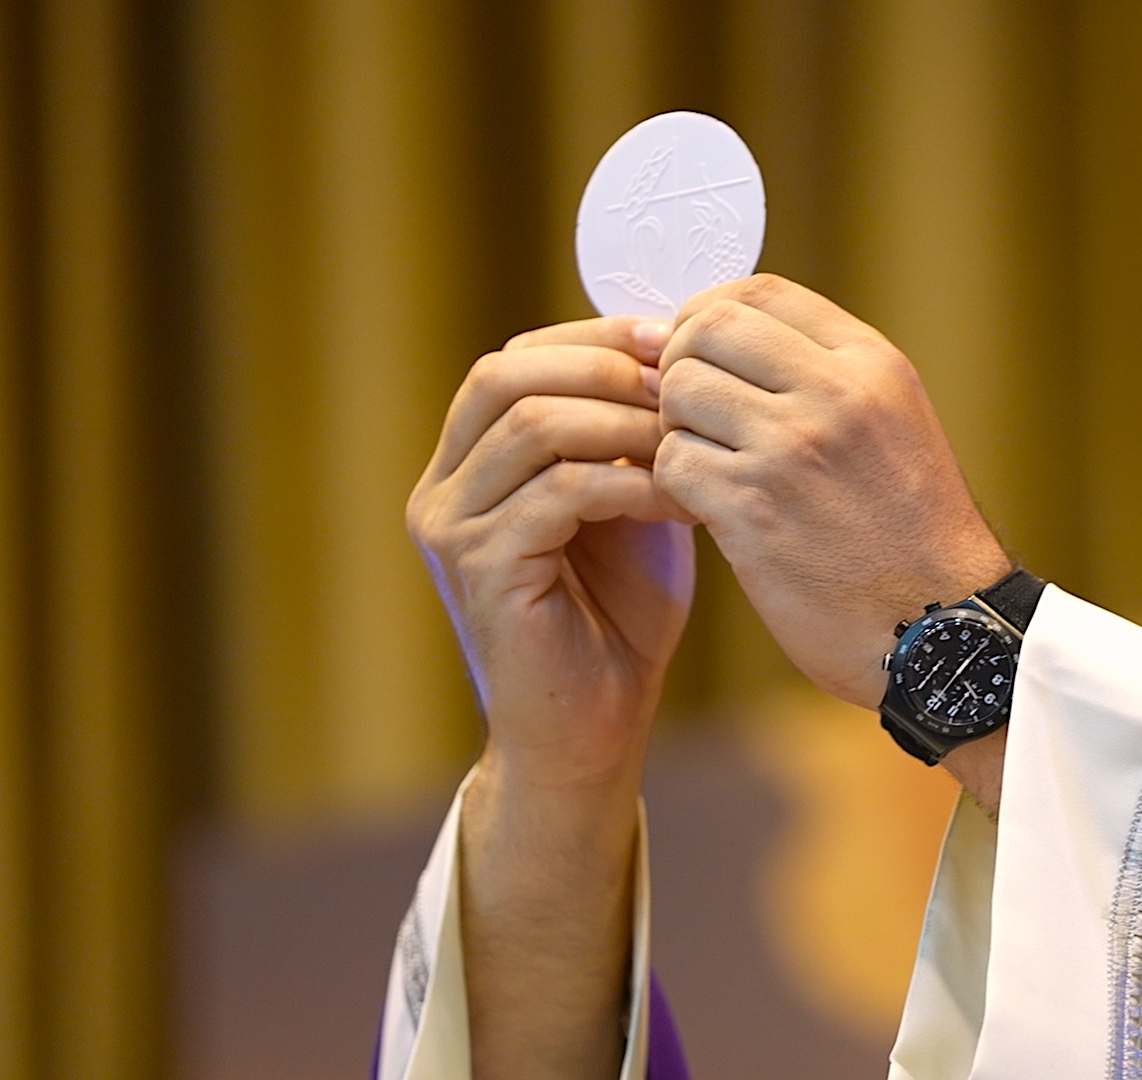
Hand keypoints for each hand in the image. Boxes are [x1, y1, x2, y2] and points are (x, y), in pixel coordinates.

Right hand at [408, 316, 691, 791]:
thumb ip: (626, 435)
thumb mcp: (626, 502)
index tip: (673, 338)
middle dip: (604, 368)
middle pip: (506, 376)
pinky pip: (556, 493)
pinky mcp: (481, 570)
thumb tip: (671, 350)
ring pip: (532, 426)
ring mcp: (453, 529)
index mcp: (469, 463)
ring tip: (688, 443)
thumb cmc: (618, 615)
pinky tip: (678, 503)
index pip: (513, 360)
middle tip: (683, 386)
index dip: (592, 338)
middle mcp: (444, 489)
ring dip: (624, 425)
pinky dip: (627, 485)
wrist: (596, 727)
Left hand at [651, 274, 1009, 708]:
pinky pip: (671, 464)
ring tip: (709, 468)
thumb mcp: (893, 426)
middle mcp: (834, 394)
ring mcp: (791, 450)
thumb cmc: (912, 536)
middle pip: (705, 331)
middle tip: (691, 416)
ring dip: (676, 432)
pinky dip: (675, 487)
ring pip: (678, 394)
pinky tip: (708, 511)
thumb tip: (715, 335)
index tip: (698, 350)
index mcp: (872, 365)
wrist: (943, 631)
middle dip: (679, 368)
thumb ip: (822, 377)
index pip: (760, 290)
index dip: (708, 310)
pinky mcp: (753, 511)